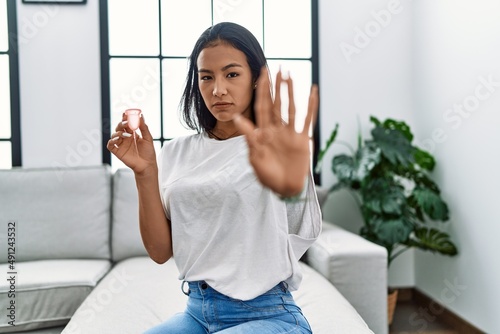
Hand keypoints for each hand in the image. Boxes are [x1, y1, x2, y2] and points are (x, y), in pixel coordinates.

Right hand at [107, 112, 156, 175]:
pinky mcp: (117, 152)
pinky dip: (112, 140)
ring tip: (127, 134)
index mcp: (132, 134)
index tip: (126, 113)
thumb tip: (141, 115)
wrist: (147, 165)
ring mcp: (121, 145)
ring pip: (114, 135)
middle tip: (127, 123)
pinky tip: (118, 138)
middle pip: (119, 127)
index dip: (125, 118)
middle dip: (122, 123)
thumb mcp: (148, 138)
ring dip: (119, 132)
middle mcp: (125, 138)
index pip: (127, 124)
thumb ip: (144, 127)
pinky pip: (110, 145)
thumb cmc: (148, 153)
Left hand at [234, 67, 318, 196]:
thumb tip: (236, 117)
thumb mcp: (254, 156)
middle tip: (276, 68)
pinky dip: (310, 106)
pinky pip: (307, 120)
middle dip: (275, 86)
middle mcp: (277, 130)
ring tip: (290, 75)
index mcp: (263, 133)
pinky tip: (312, 91)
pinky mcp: (302, 140)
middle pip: (276, 103)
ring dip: (290, 92)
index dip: (261, 91)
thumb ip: (248, 136)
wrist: (283, 189)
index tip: (260, 74)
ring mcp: (290, 134)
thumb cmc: (267, 176)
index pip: (262, 107)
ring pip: (290, 107)